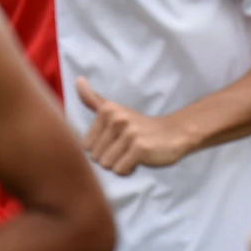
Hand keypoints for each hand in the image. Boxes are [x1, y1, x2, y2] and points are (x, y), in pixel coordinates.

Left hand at [76, 77, 190, 175]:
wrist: (173, 133)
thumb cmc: (140, 127)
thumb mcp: (115, 110)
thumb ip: (93, 99)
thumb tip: (77, 80)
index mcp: (107, 110)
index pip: (86, 145)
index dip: (101, 148)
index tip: (116, 140)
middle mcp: (116, 119)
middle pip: (96, 157)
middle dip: (111, 157)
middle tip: (127, 147)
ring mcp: (129, 133)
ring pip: (107, 165)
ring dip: (120, 164)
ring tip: (132, 153)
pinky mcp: (139, 148)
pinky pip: (120, 170)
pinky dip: (129, 170)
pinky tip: (139, 160)